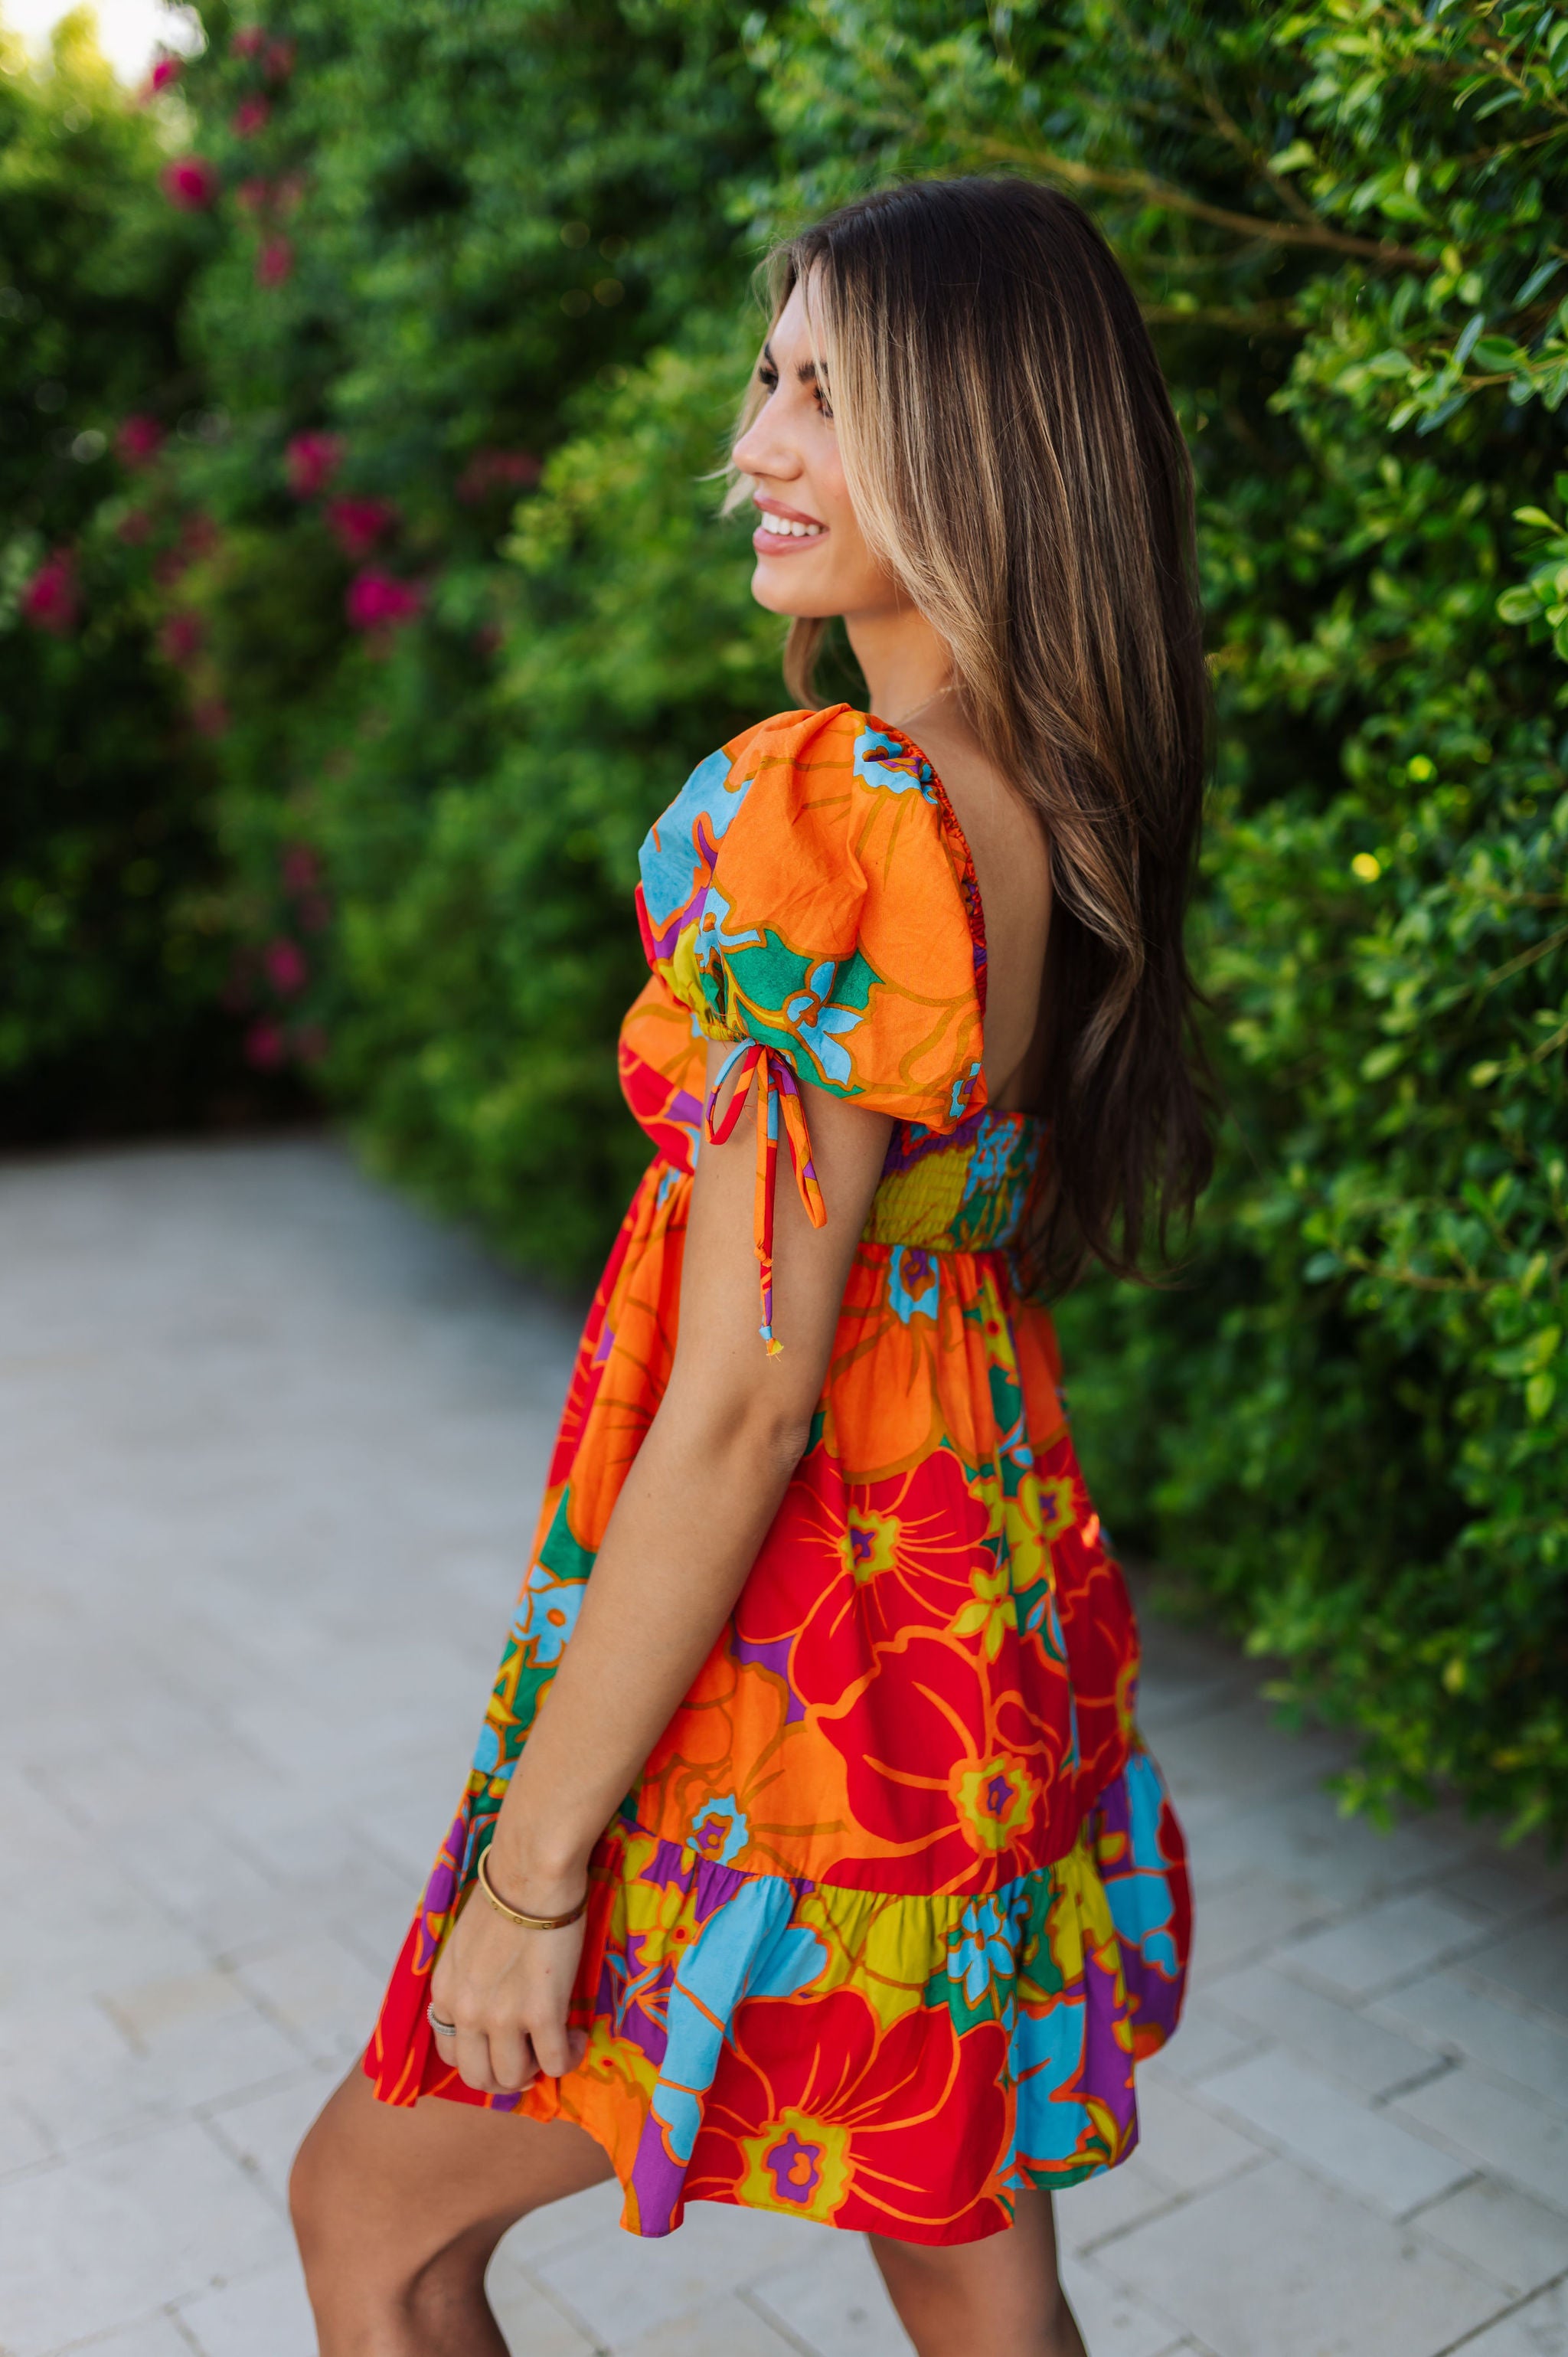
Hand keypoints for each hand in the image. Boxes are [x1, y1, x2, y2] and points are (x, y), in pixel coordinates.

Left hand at [428, 1860, 588, 2096]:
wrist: (531, 1873)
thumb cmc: (506, 1895)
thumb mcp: (465, 1945)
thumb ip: (468, 1980)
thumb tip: (490, 1999)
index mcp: (445, 1992)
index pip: (449, 2053)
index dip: (480, 2057)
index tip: (503, 2046)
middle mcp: (465, 2012)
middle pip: (477, 2077)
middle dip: (505, 2077)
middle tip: (530, 2058)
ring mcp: (501, 2017)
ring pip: (513, 2078)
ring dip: (537, 2069)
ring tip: (557, 2043)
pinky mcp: (541, 2013)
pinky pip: (555, 2063)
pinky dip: (568, 2057)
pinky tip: (576, 2036)